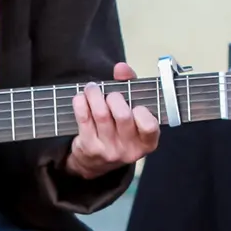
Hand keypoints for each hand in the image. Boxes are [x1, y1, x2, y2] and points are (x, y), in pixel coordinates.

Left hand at [65, 62, 160, 179]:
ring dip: (94, 95)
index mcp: (147, 142)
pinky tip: (80, 97)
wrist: (96, 163)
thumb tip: (121, 68)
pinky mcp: (90, 148)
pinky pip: (84, 120)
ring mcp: (109, 150)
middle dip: (114, 98)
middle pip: (123, 116)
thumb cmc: (118, 131)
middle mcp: (130, 149)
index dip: (142, 112)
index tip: (135, 105)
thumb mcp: (131, 114)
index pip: (150, 127)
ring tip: (92, 88)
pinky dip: (81, 104)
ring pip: (101, 115)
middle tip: (109, 94)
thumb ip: (130, 87)